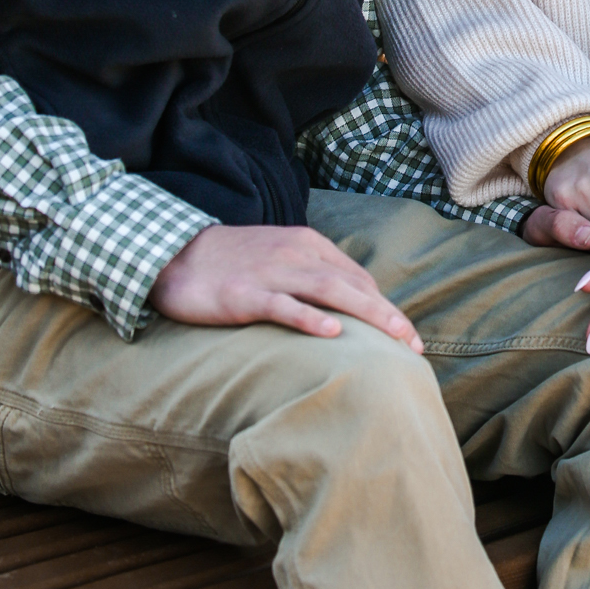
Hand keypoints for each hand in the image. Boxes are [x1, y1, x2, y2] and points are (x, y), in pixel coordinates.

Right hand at [150, 225, 421, 349]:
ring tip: (396, 337)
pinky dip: (310, 318)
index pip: (356, 277)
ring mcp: (271, 273)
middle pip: (353, 285)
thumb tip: (349, 305)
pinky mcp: (245, 294)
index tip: (405, 334)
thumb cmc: (231, 262)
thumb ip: (312, 274)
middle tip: (414, 344)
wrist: (174, 256)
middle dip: (388, 315)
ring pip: (330, 292)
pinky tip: (333, 333)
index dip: (384, 306)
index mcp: (307, 244)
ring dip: (369, 315)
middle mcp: (295, 254)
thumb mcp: (279, 258)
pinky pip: (283, 306)